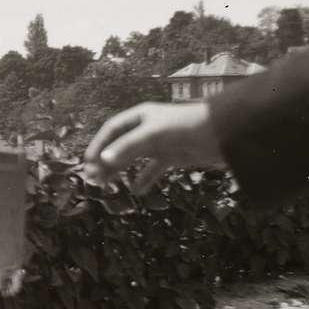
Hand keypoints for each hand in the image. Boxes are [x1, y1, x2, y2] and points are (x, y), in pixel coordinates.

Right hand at [81, 101, 224, 194]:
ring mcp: (159, 143)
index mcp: (139, 117)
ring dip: (120, 171)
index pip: (111, 130)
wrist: (220, 133)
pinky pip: (153, 169)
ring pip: (133, 158)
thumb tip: (103, 162)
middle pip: (120, 146)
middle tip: (94, 179)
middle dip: (106, 162)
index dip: (98, 145)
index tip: (89, 163)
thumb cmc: (184, 126)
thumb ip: (127, 148)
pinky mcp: (171, 156)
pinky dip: (145, 180)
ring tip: (107, 186)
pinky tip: (137, 192)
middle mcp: (146, 129)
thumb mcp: (152, 135)